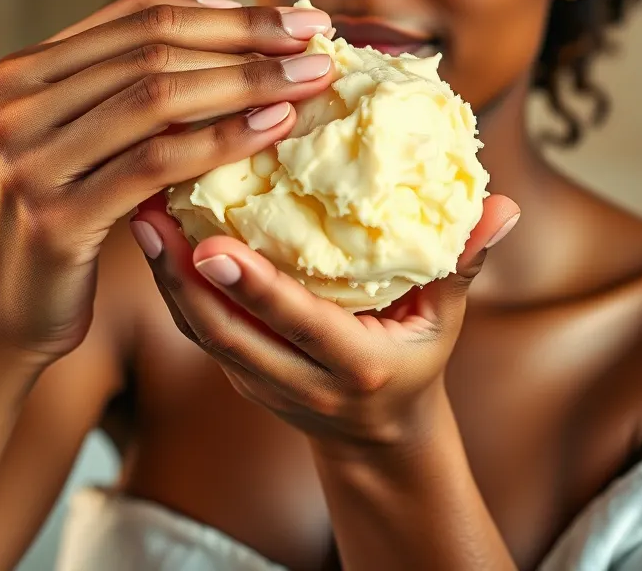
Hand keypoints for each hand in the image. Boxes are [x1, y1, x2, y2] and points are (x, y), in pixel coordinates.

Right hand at [0, 0, 335, 365]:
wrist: (12, 316)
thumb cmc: (69, 218)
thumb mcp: (85, 139)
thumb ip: (128, 86)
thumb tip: (233, 23)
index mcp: (19, 72)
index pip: (137, 14)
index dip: (223, 11)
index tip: (293, 19)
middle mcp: (12, 105)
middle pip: (152, 46)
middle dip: (246, 36)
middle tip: (316, 39)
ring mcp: (26, 160)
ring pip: (158, 95)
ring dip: (248, 81)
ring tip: (311, 79)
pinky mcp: (54, 218)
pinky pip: (158, 161)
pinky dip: (225, 137)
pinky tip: (276, 126)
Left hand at [132, 193, 519, 445]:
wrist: (379, 437)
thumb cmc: (413, 361)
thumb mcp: (445, 320)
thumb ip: (461, 263)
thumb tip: (501, 206)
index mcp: (351, 365)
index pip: (296, 324)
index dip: (253, 288)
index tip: (210, 244)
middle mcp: (295, 381)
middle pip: (223, 331)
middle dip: (179, 275)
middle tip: (147, 211)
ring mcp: (258, 380)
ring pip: (197, 331)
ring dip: (163, 276)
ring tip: (139, 213)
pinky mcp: (236, 369)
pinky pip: (195, 327)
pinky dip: (172, 284)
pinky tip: (158, 233)